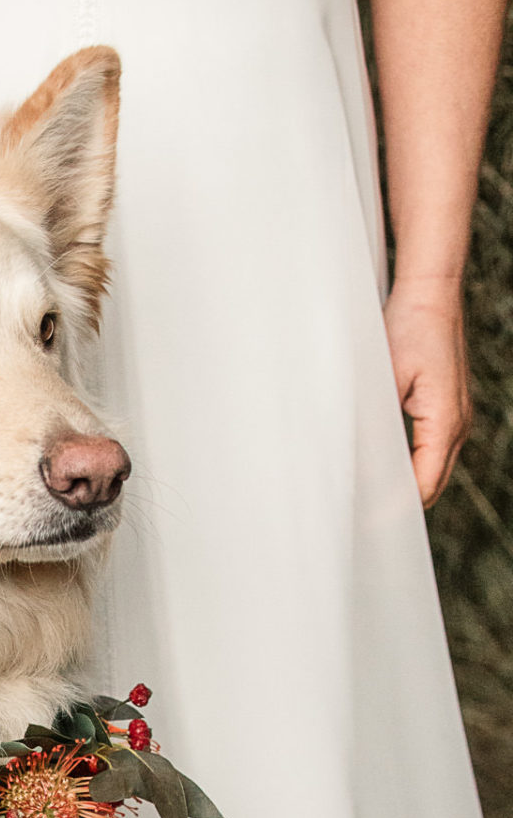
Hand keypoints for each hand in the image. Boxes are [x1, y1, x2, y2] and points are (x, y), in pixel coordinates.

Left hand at [382, 275, 471, 508]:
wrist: (430, 293)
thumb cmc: (408, 328)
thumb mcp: (384, 378)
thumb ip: (376, 423)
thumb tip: (359, 464)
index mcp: (445, 422)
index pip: (421, 485)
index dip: (393, 509)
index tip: (363, 523)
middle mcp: (458, 425)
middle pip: (430, 486)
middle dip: (398, 506)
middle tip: (360, 524)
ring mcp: (455, 418)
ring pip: (431, 471)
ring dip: (403, 488)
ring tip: (367, 505)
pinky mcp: (446, 410)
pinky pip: (429, 452)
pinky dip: (408, 468)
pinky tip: (382, 473)